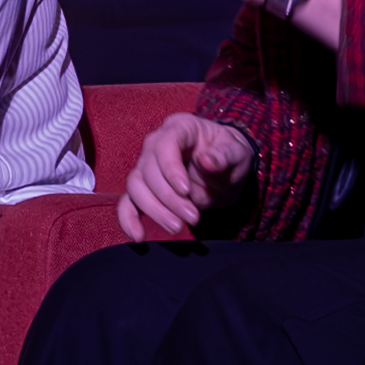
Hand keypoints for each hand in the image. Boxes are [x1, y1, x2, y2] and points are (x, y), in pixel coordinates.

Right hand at [116, 112, 260, 242]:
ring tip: (177, 227)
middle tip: (193, 217)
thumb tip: (205, 161)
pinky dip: (128, 220)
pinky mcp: (143, 189)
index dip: (170, 169)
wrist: (227, 171)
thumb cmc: (230, 155)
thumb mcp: (237, 152)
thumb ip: (224, 156)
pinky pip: (127, 202)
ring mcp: (146, 166)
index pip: (164, 144)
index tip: (186, 191)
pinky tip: (138, 237)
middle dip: (168, 198)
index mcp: (180, 128)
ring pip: (135, 187)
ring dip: (154, 210)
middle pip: (148, 170)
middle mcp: (156, 144)